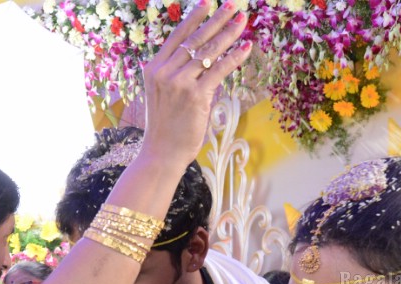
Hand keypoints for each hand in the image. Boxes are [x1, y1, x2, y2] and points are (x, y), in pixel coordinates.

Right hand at [139, 1, 251, 168]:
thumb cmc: (166, 126)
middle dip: (217, 20)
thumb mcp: (164, 94)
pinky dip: (234, 57)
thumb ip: (178, 75)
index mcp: (153, 69)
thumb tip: (205, 60)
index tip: (208, 2)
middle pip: (195, 39)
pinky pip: (219, 70)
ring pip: (208, 52)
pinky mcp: (195, 96)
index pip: (177, 36)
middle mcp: (164, 72)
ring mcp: (179, 84)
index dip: (194, 18)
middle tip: (233, 5)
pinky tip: (246, 47)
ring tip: (242, 20)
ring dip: (229, 33)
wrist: (161, 153)